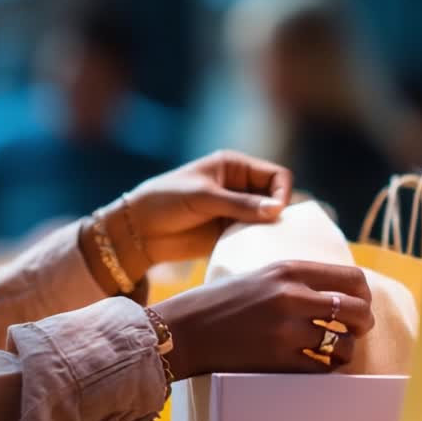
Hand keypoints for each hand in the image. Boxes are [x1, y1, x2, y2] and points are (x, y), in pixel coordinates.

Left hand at [80, 151, 292, 295]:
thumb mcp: (204, 197)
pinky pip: (254, 238)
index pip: (276, 175)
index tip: (277, 212)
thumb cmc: (167, 201)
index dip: (282, 192)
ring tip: (271, 244)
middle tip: (280, 232)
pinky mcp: (230, 234)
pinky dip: (259, 244)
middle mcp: (240, 188)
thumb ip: (240, 204)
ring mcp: (237, 212)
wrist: (139, 231)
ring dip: (271, 231)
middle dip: (281, 213)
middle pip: (277, 198)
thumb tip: (278, 210)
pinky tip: (259, 253)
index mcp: (235, 167)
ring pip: (269, 220)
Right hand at [152, 261, 374, 377]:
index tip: (360, 304)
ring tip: (337, 351)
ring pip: (344, 343)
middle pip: (356, 310)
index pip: (352, 279)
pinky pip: (323, 368)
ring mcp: (286, 330)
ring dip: (346, 350)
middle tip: (356, 331)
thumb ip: (298, 278)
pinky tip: (319, 365)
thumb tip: (342, 289)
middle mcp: (291, 296)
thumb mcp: (261, 275)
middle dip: (363, 323)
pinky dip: (328, 369)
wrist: (184, 330)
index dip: (364, 295)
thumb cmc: (221, 303)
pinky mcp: (278, 360)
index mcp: (288, 270)